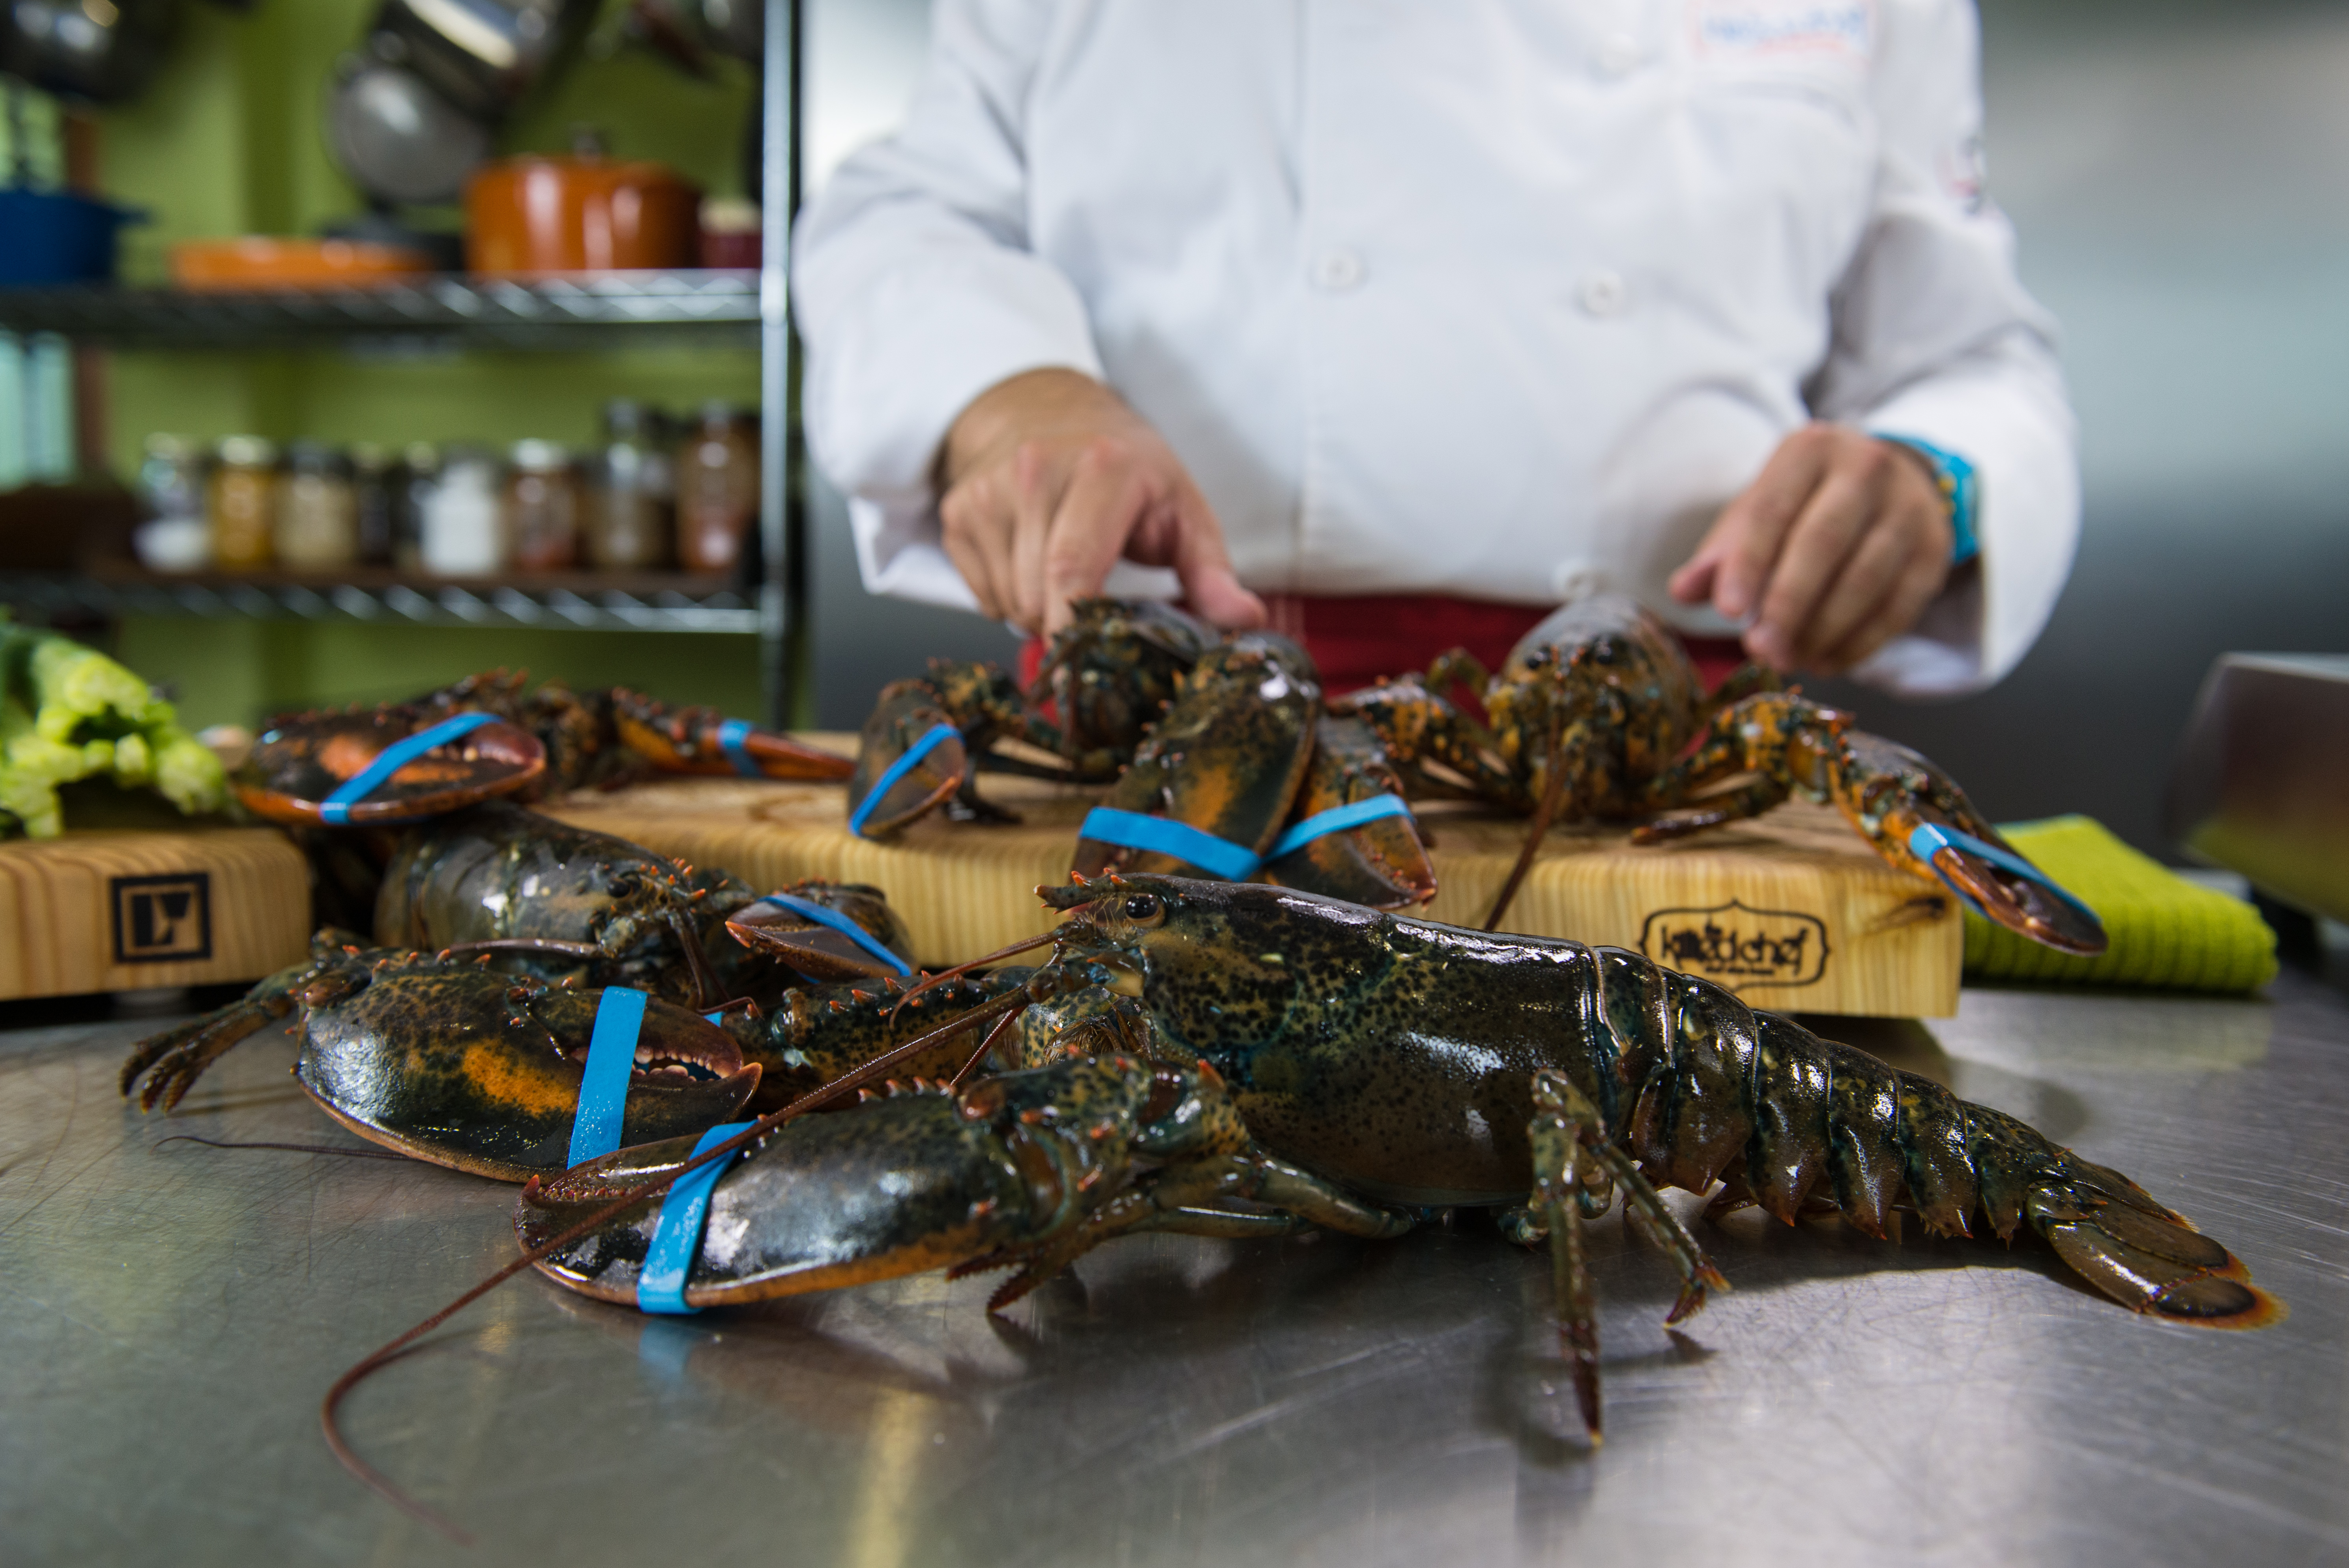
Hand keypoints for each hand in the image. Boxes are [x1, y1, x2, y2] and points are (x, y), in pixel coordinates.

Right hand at [936, 368, 1265, 636]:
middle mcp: (1035, 471)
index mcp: (1100, 469)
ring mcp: (987, 490)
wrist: (1048, 411)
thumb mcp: (1183, 511)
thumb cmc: (1127, 471)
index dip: (1072, 629)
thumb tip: (1246, 620)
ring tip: (1064, 574)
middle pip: (1037, 596)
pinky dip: (1006, 597)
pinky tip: (1029, 563)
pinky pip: (980, 594)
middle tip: (1096, 604)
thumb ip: (1212, 572)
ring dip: (1037, 611)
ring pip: (1006, 602)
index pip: (1073, 567)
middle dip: (1066, 625)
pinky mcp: (957, 509)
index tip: (1080, 675)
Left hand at [1668, 424, 1955, 675]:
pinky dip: (1860, 642)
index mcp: (1810, 450)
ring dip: (1823, 629)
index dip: (1749, 563)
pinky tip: (1827, 661)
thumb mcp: (1758, 512)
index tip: (1728, 612)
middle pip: (1824, 542)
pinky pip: (1898, 606)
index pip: (1773, 510)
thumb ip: (1721, 552)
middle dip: (1789, 603)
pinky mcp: (1934, 550)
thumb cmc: (1805, 504)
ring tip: (1790, 660)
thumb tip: (1682, 591)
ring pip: (1866, 577)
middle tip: (1761, 650)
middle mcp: (1867, 469)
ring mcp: (1908, 509)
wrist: (1889, 484)